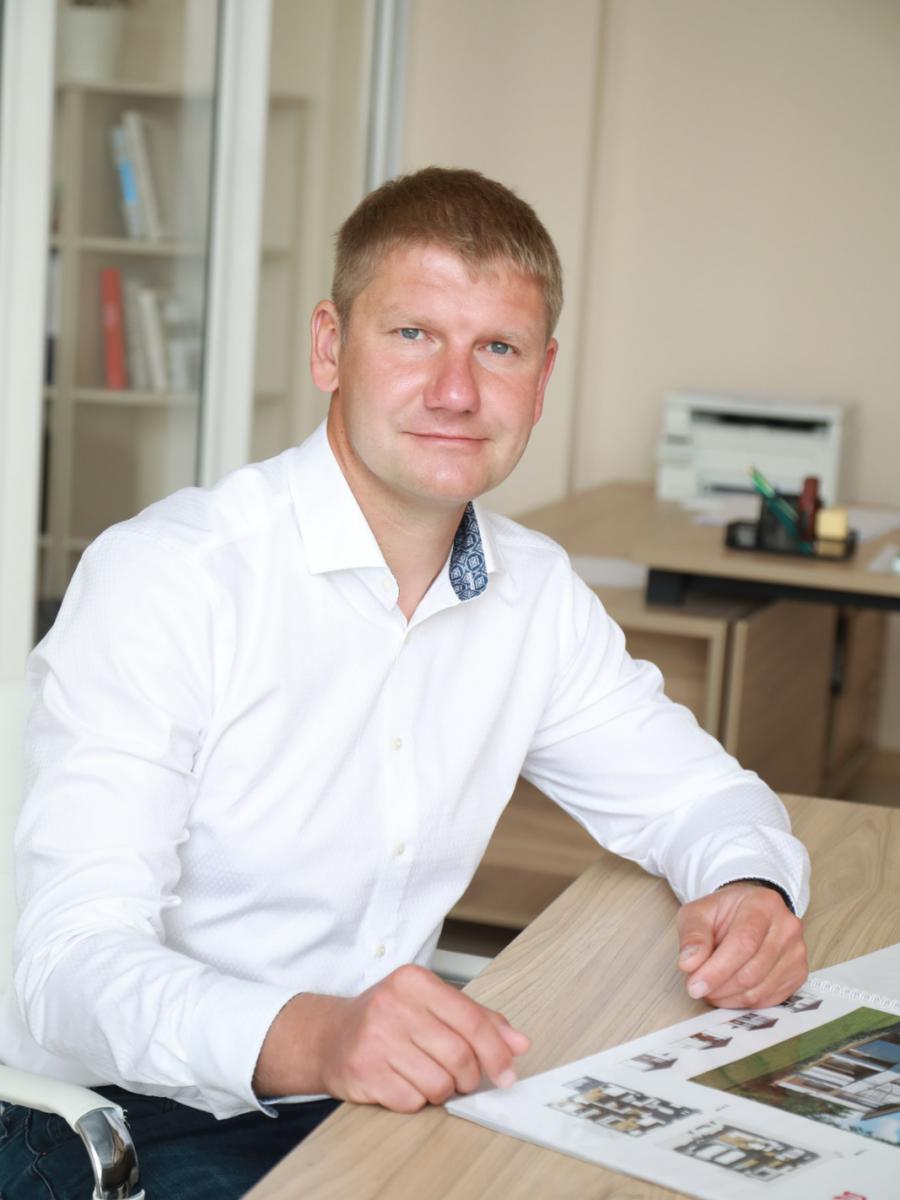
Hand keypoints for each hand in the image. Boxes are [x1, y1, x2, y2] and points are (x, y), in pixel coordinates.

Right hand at [253, 964, 529, 1111]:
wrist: (330, 1036)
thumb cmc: (386, 1018)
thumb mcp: (430, 1003)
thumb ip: (477, 1019)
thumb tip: (518, 1043)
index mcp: (414, 981)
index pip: (471, 1020)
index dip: (497, 1051)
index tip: (507, 1071)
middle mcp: (393, 1006)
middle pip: (459, 1056)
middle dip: (470, 1076)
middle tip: (465, 1078)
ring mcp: (375, 1040)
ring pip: (438, 1083)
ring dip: (444, 1089)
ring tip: (430, 1076)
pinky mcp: (364, 1073)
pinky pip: (412, 1100)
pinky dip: (417, 1098)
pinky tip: (406, 1082)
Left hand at [676, 882, 807, 1007]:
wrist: (748, 911)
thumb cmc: (724, 912)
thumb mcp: (698, 912)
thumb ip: (692, 935)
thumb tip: (689, 963)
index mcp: (764, 904)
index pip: (743, 944)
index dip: (717, 969)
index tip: (695, 985)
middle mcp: (787, 927)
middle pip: (752, 971)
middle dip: (719, 986)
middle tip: (696, 987)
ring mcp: (796, 952)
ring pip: (760, 990)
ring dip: (728, 998)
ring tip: (710, 988)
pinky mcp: (798, 974)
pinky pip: (770, 999)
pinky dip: (743, 1002)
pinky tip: (728, 992)